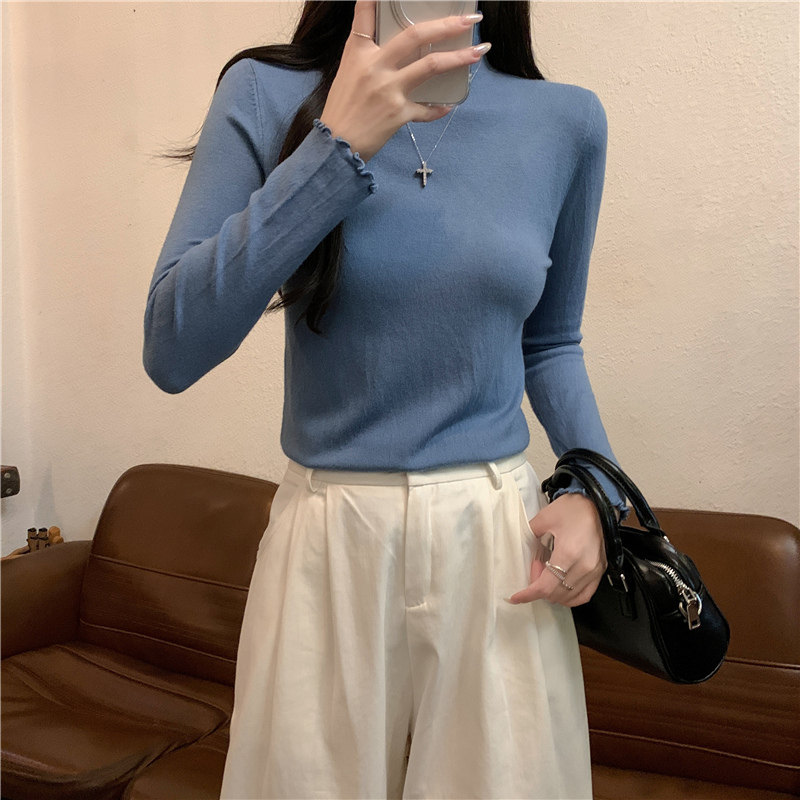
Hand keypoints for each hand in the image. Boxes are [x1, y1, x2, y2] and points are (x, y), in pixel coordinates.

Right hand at [319, 0, 489, 162]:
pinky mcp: (398, 113)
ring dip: (459, 57)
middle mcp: (375, 66)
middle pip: (415, 35)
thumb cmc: (341, 111)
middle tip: (470, 19)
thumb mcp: (347, 74)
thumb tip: (394, 49)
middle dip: (447, 24)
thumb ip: (369, 57)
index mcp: (358, 52)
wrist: (335, 146)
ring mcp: (389, 89)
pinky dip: (438, 108)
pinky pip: (426, 109)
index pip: (366, 13)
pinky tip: (448, 105)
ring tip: (478, 51)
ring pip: (431, 65)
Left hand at [506, 492, 607, 606]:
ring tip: (547, 572)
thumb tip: (523, 549)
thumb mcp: (545, 518)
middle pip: (556, 593)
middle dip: (538, 586)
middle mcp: (584, 566)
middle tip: (535, 567)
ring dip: (552, 592)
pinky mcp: (600, 571)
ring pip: (569, 597)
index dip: (528, 594)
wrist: (598, 504)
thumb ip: (530, 535)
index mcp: (568, 553)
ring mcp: (594, 571)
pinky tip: (560, 587)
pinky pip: (584, 595)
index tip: (516, 597)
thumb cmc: (574, 508)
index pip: (546, 586)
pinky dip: (569, 596)